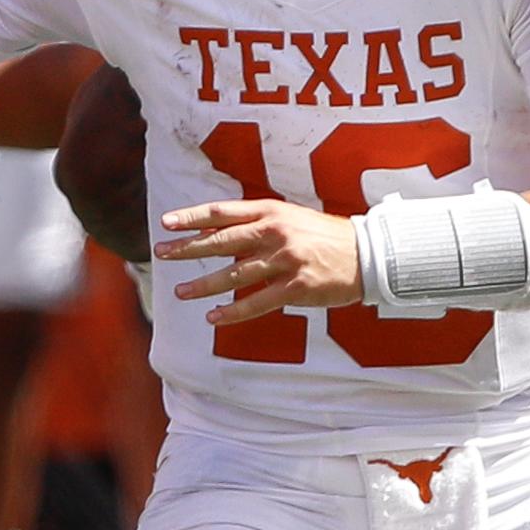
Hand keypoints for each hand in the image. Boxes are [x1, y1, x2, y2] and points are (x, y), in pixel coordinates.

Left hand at [154, 198, 359, 326]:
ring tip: (181, 292)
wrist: (368, 254)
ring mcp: (286, 261)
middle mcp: (276, 233)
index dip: (192, 217)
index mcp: (272, 212)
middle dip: (188, 249)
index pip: (223, 213)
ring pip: (235, 275)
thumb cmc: (326, 237)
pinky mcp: (296, 287)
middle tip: (161, 254)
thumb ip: (257, 224)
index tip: (166, 222)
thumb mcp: (291, 219)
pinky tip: (214, 317)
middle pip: (222, 241)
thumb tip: (216, 234)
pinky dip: (233, 312)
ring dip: (204, 285)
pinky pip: (257, 302)